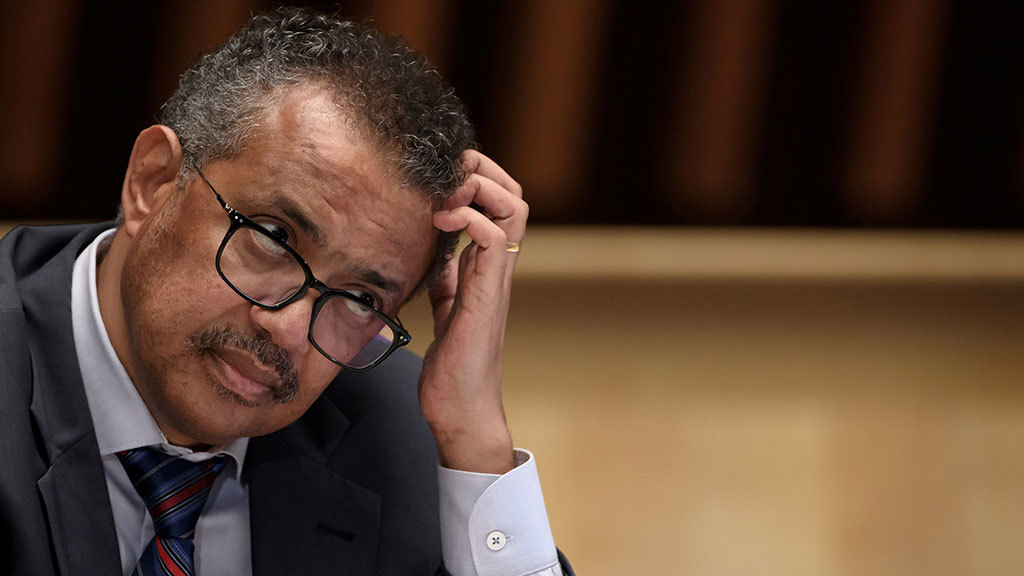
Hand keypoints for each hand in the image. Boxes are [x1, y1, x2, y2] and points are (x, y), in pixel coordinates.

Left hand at [418, 150, 526, 473]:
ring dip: (478, 188)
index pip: (501, 203)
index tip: (442, 178)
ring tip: (445, 196)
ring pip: (512, 209)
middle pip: (514, 195)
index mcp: (486, 267)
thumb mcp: (446, 309)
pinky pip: (490, 240)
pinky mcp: (485, 295)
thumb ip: (449, 281)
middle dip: (482, 170)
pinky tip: (439, 224)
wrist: (462, 409)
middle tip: (447, 174)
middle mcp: (497, 268)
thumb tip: (439, 258)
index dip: (478, 178)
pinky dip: (468, 219)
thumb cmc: (454, 366)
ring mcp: (495, 280)